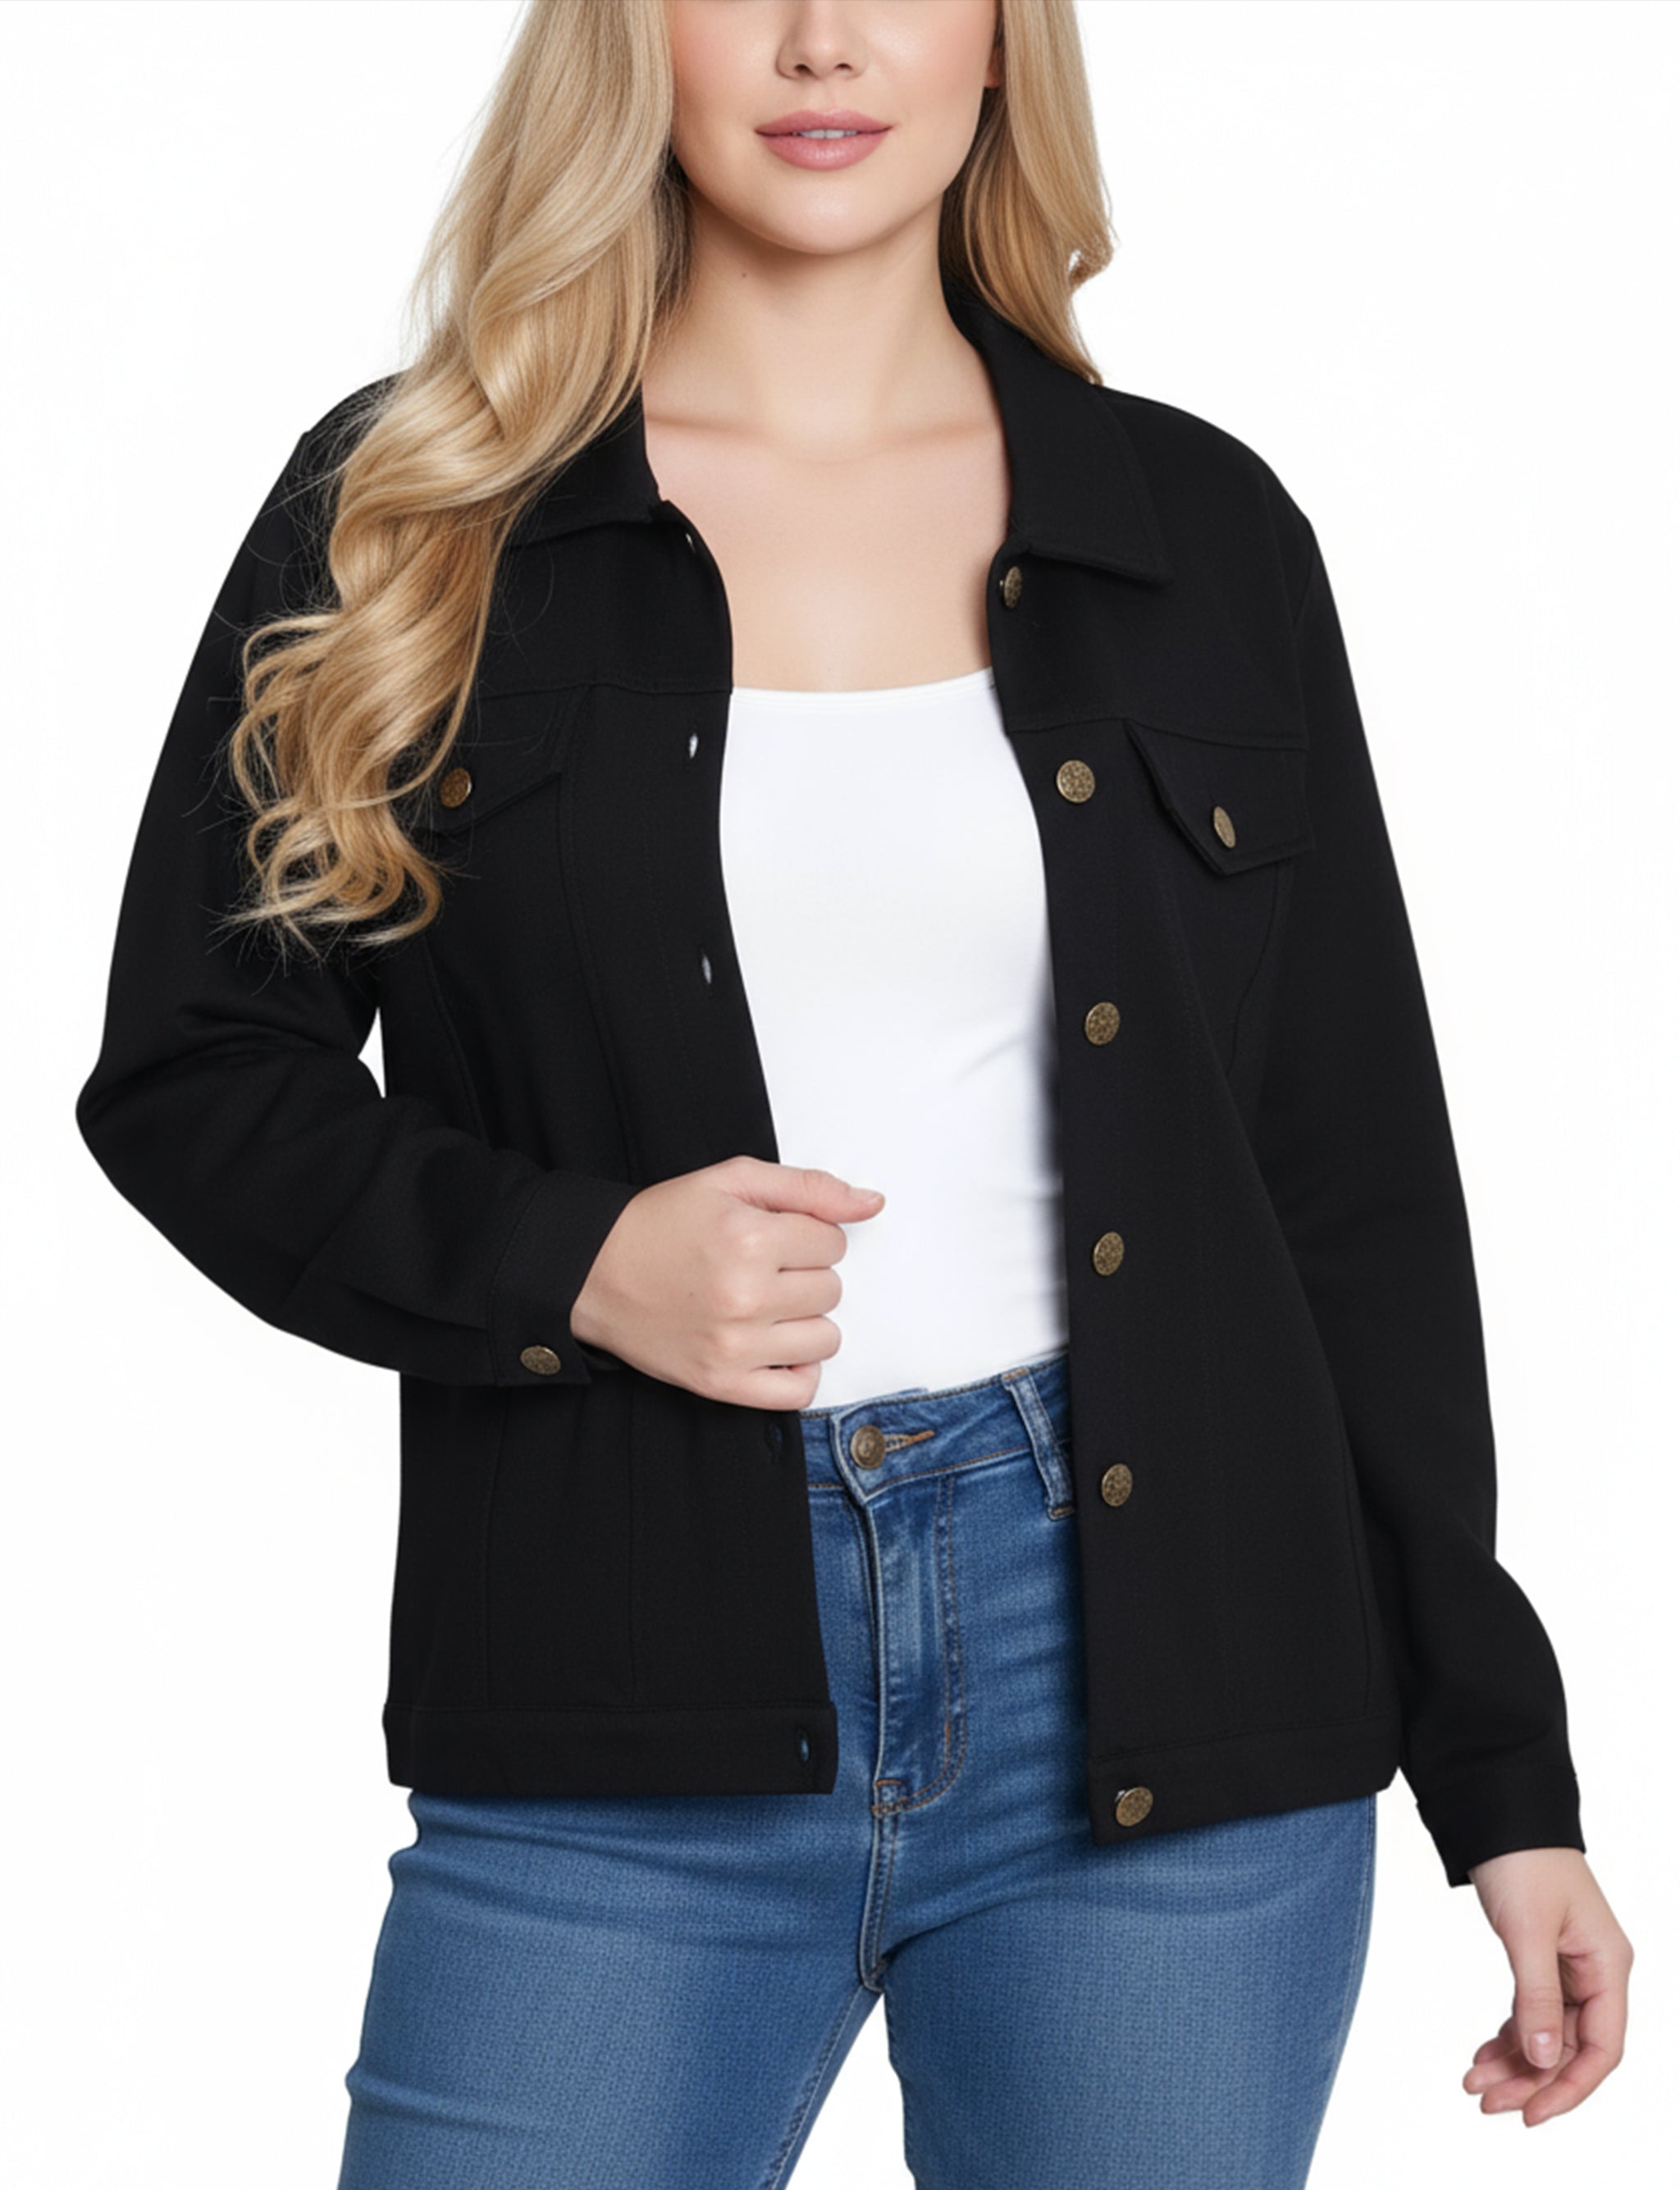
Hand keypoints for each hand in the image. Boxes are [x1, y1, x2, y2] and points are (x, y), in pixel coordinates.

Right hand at [569, 1154, 886, 1407]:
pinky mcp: (721, 1383)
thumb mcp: (731, 1181)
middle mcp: (744, 1296)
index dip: (807, 1235)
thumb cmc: (662, 1222)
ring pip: (827, 1337)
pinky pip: (799, 1391)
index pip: (833, 1242)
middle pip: (831, 1289)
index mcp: (748, 1239)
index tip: (773, 1235)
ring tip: (766, 1304)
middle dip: (804, 1274)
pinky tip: (775, 1344)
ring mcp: (734, 1346)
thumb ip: (809, 1188)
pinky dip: (798, 1369)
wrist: (593, 1272)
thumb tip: (873, 1203)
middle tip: (761, 1267)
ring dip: (805, 1320)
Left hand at [1462, 1846, 1631, 2124]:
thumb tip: (1541, 2059)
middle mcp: (1595, 1971)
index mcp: (1607, 1965)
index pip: (1601, 2048)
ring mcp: (1569, 1966)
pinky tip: (1483, 2052)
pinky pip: (1532, 2010)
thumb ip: (1535, 1996)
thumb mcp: (1527, 1930)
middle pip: (1570, 2047)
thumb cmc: (1522, 1859)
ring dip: (1513, 2060)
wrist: (1500, 1809)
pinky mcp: (1542, 1957)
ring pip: (1547, 2033)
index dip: (1569, 2088)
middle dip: (1529, 2078)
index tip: (1531, 2115)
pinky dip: (1509, 2033)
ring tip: (1473, 2080)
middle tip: (1484, 2099)